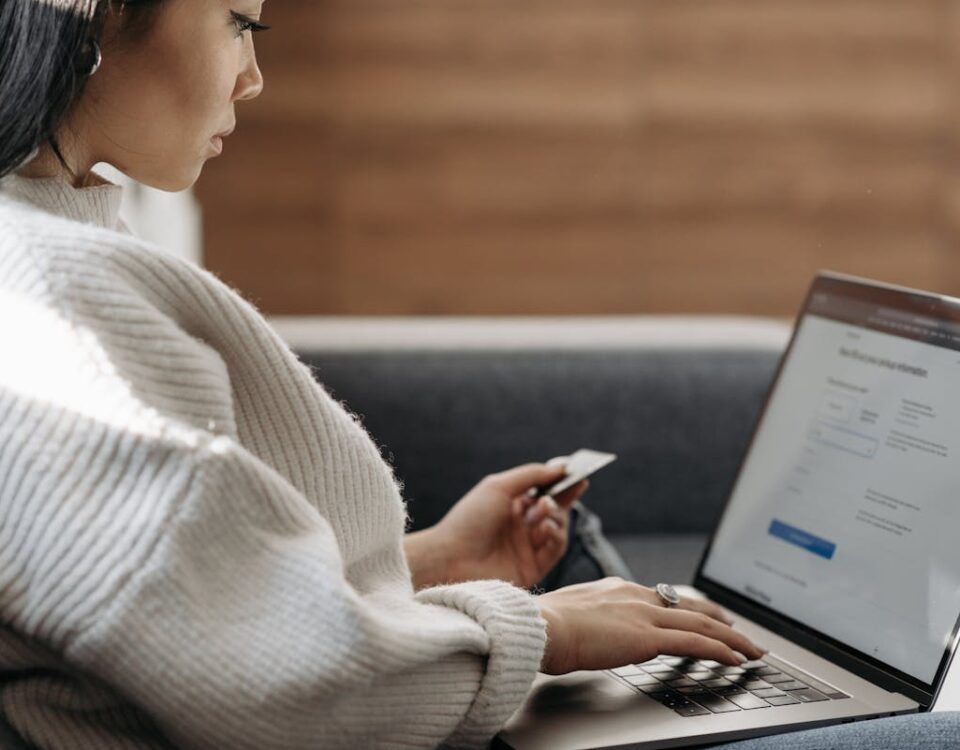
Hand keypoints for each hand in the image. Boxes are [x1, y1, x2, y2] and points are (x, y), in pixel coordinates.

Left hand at [405, 463, 587, 589]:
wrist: (450, 557)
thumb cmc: (470, 519)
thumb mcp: (499, 487)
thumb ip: (532, 475)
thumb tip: (562, 467)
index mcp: (512, 506)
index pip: (544, 492)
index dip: (562, 484)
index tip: (579, 474)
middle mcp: (521, 527)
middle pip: (555, 510)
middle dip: (562, 499)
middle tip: (558, 494)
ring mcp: (527, 548)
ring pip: (558, 528)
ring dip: (556, 516)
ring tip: (543, 511)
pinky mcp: (532, 568)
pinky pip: (555, 550)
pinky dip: (556, 535)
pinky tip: (545, 527)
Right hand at [537, 578, 765, 674]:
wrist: (542, 626)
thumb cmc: (547, 624)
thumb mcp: (572, 612)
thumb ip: (592, 617)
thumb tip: (593, 628)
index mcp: (617, 589)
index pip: (663, 597)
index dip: (689, 607)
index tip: (703, 614)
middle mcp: (636, 596)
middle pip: (689, 606)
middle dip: (719, 619)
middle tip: (739, 631)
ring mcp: (644, 615)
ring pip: (701, 623)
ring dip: (731, 637)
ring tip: (751, 649)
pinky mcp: (647, 637)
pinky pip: (695, 643)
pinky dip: (720, 650)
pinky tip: (735, 659)